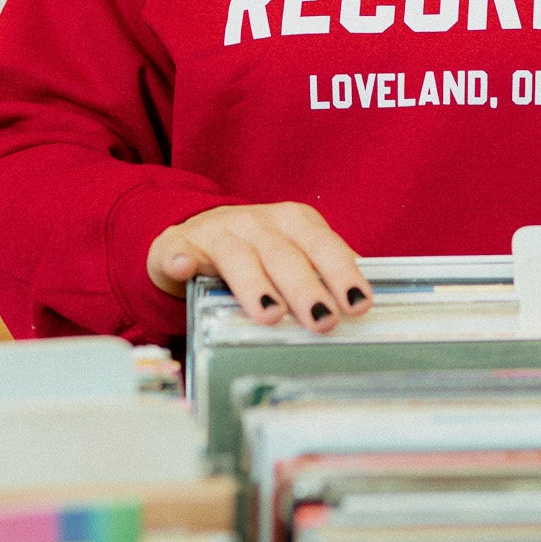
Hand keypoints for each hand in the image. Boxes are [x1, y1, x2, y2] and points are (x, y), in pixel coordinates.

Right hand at [147, 201, 372, 334]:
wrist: (193, 232)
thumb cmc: (257, 251)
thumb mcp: (294, 252)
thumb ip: (324, 271)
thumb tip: (362, 301)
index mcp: (293, 222)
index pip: (323, 245)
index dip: (342, 272)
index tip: (358, 303)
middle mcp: (257, 222)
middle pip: (284, 254)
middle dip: (305, 288)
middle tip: (322, 319)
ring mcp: (217, 232)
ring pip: (238, 256)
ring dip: (254, 284)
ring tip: (269, 314)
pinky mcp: (179, 245)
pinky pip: (178, 251)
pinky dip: (180, 259)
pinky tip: (183, 268)